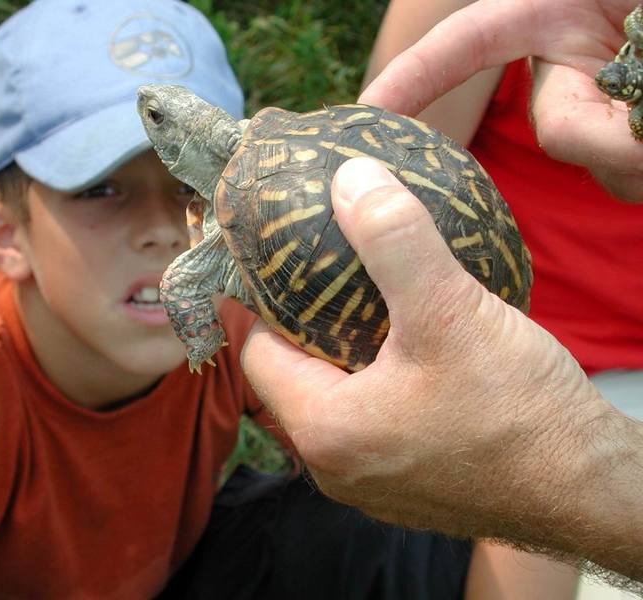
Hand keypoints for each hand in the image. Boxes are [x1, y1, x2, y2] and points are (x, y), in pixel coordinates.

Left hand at [241, 157, 642, 580]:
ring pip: (335, 397)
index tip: (283, 258)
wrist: (589, 492)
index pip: (257, 350)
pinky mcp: (408, 485)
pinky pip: (371, 420)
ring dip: (346, 351)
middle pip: (294, 374)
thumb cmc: (518, 414)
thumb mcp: (448, 310)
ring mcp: (371, 483)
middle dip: (308, 322)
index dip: (265, 298)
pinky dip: (378, 381)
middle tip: (331, 271)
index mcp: (321, 429)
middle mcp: (333, 467)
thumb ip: (392, 239)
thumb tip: (348, 178)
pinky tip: (411, 349)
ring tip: (372, 301)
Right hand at [358, 0, 642, 201]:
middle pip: (559, 129)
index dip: (413, 77)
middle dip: (611, 141)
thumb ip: (602, 81)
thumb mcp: (640, 14)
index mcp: (556, 12)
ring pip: (603, 166)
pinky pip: (629, 178)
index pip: (466, 44)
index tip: (362, 112)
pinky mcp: (632, 142)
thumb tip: (605, 146)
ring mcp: (605, 106)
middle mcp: (574, 66)